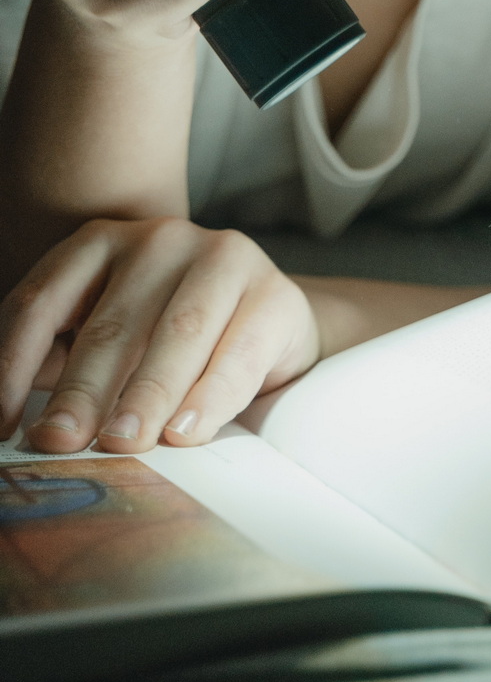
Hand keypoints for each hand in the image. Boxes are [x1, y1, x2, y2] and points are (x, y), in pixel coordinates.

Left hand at [0, 217, 320, 452]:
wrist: (266, 324)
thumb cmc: (165, 340)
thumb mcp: (106, 341)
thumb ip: (65, 367)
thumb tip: (25, 431)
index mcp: (100, 244)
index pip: (40, 302)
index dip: (13, 365)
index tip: (3, 426)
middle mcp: (161, 240)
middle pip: (111, 324)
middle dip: (82, 391)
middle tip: (60, 441)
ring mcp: (223, 258)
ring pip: (176, 333)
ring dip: (145, 394)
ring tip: (123, 442)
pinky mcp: (273, 292)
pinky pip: (237, 351)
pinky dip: (209, 397)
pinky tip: (186, 431)